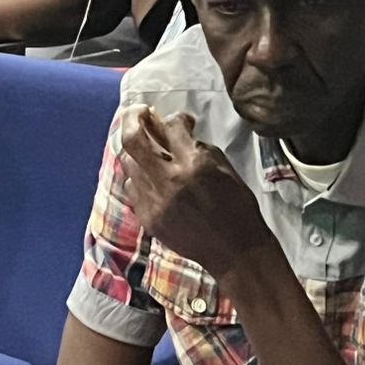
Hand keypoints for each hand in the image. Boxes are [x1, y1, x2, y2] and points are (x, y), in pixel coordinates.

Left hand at [120, 106, 275, 280]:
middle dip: (133, 118)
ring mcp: (153, 199)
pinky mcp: (147, 216)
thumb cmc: (236, 206)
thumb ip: (196, 147)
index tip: (181, 121)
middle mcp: (168, 178)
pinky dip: (138, 177)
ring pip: (128, 162)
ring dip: (135, 150)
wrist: (234, 251)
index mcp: (193, 163)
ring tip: (144, 147)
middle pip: (133, 138)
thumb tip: (175, 131)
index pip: (172, 126)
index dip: (176, 118)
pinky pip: (131, 187)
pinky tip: (149, 177)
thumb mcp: (223, 167)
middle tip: (139, 113)